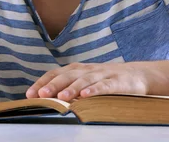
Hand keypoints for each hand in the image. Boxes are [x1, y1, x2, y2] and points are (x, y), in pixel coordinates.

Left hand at [25, 62, 147, 101]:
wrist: (138, 75)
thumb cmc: (107, 80)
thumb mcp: (86, 82)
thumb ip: (69, 88)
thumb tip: (46, 99)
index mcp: (78, 69)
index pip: (56, 73)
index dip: (42, 82)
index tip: (29, 94)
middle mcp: (88, 70)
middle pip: (67, 75)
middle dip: (53, 84)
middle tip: (41, 95)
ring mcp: (102, 74)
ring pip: (85, 80)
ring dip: (72, 88)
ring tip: (61, 97)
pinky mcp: (118, 81)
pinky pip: (105, 85)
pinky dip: (95, 89)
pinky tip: (86, 95)